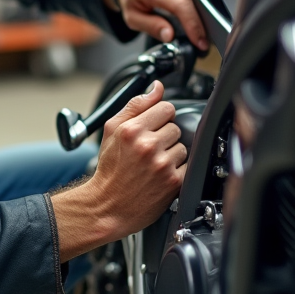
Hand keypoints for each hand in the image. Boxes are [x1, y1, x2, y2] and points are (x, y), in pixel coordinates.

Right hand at [51, 81, 185, 261]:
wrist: (107, 206)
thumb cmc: (109, 170)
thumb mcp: (112, 131)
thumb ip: (135, 105)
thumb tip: (157, 87)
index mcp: (132, 130)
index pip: (166, 108)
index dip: (160, 118)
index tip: (152, 128)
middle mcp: (147, 145)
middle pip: (176, 127)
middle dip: (165, 136)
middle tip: (150, 150)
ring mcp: (162, 164)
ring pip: (183, 146)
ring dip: (172, 153)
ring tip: (155, 163)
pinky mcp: (173, 181)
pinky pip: (187, 165)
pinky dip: (177, 170)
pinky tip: (161, 175)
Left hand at [104, 0, 207, 50]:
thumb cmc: (130, 1)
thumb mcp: (133, 19)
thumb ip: (152, 27)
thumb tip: (170, 36)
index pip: (177, 4)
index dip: (191, 23)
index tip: (198, 40)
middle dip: (197, 22)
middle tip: (202, 41)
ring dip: (198, 14)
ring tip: (199, 33)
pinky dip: (195, 5)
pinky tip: (196, 18)